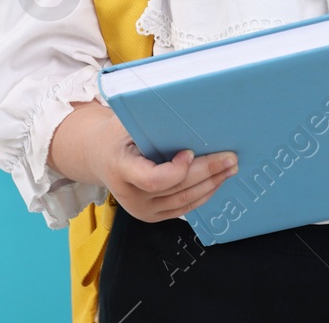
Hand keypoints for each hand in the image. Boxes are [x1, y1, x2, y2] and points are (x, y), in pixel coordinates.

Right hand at [88, 108, 238, 222]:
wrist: (99, 156)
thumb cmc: (117, 134)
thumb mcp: (126, 122)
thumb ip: (152, 122)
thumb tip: (191, 112)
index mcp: (120, 168)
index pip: (152, 179)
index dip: (177, 170)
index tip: (190, 152)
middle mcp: (130, 196)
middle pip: (176, 189)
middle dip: (207, 172)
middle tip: (230, 158)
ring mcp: (141, 210)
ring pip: (184, 201)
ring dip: (211, 184)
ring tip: (230, 169)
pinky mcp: (151, 216)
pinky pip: (183, 208)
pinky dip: (203, 195)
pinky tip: (217, 181)